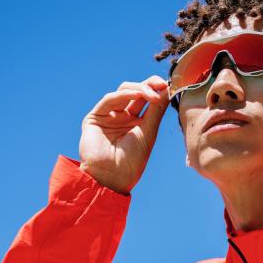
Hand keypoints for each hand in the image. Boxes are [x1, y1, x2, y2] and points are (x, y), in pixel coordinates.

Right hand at [79, 74, 170, 192]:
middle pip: (136, 91)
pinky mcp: (95, 117)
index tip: (167, 85)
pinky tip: (137, 94)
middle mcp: (123, 117)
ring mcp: (109, 116)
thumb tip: (166, 89)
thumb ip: (156, 110)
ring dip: (139, 89)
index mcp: (137, 122)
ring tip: (152, 94)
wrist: (112, 177)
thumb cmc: (132, 161)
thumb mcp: (148, 132)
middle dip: (149, 85)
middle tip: (161, 84)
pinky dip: (124, 94)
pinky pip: (110, 100)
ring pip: (123, 91)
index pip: (147, 99)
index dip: (156, 89)